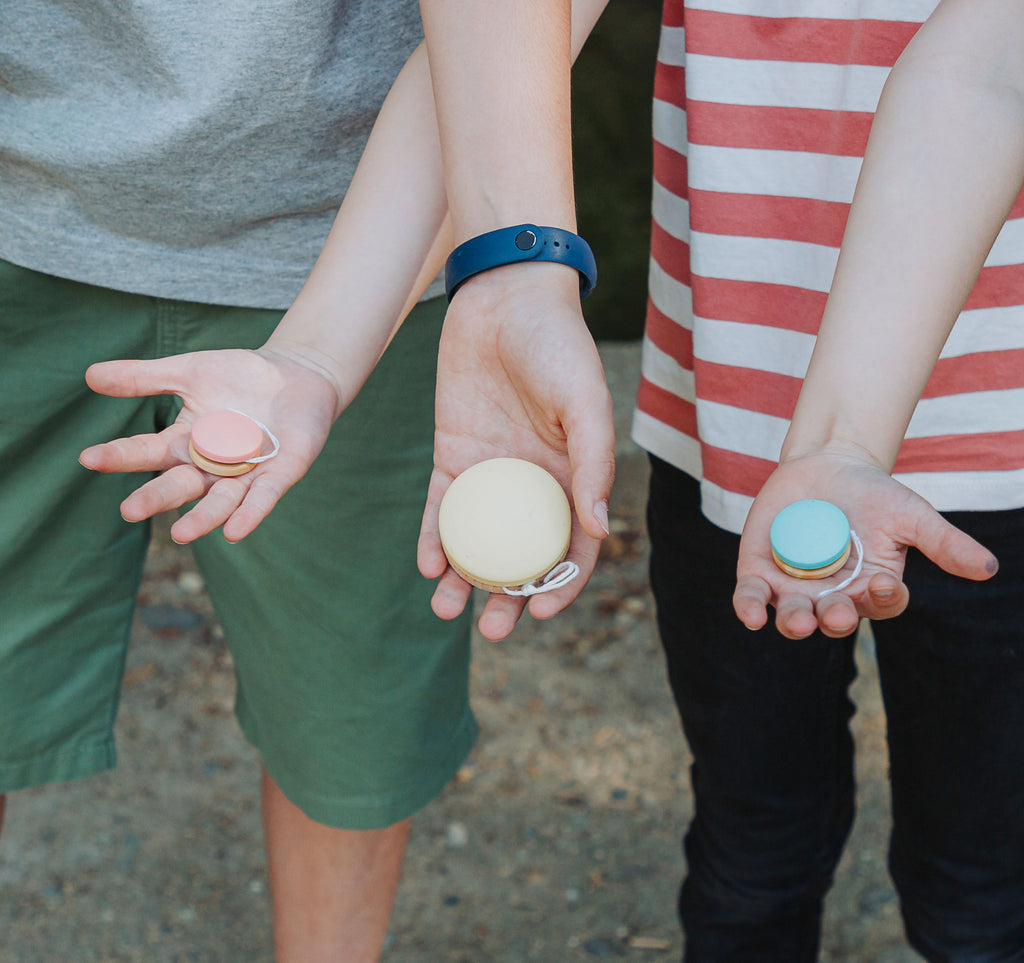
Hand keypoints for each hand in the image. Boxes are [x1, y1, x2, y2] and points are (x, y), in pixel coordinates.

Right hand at [79, 342, 341, 543]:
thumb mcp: (188, 371)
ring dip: (202, 518)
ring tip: (181, 534)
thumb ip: (143, 378)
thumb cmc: (239, 376)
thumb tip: (88, 375)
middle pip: (180, 484)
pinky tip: (234, 532)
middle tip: (129, 510)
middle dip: (156, 497)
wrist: (298, 373)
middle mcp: (212, 465)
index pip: (148, 452)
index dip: (120, 456)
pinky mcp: (281, 473)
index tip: (88, 458)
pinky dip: (250, 514)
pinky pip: (263, 498)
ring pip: (220, 501)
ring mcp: (246, 472)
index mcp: (186, 443)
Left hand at [419, 263, 614, 640]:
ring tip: (447, 608)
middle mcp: (533, 483)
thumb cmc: (557, 345)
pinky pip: (441, 507)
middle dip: (508, 598)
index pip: (572, 547)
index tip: (541, 614)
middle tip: (489, 629)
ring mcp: (490, 472)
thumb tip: (596, 528)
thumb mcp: (584, 402)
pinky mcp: (451, 454)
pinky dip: (435, 538)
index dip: (562, 586)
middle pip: (521, 556)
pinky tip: (427, 565)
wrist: (503, 297)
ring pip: (477, 540)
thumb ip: (592, 463)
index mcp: (574, 477)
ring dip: (465, 579)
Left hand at [733, 444, 998, 638]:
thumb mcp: (912, 515)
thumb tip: (990, 569)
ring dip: (796, 622)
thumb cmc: (876, 494)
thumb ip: (945, 543)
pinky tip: (751, 615)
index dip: (883, 598)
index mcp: (873, 590)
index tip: (883, 582)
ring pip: (794, 617)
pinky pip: (753, 598)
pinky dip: (751, 607)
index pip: (881, 605)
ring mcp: (795, 588)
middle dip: (834, 619)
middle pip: (834, 620)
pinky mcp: (760, 572)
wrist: (827, 465)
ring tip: (799, 620)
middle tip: (834, 614)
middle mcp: (834, 597)